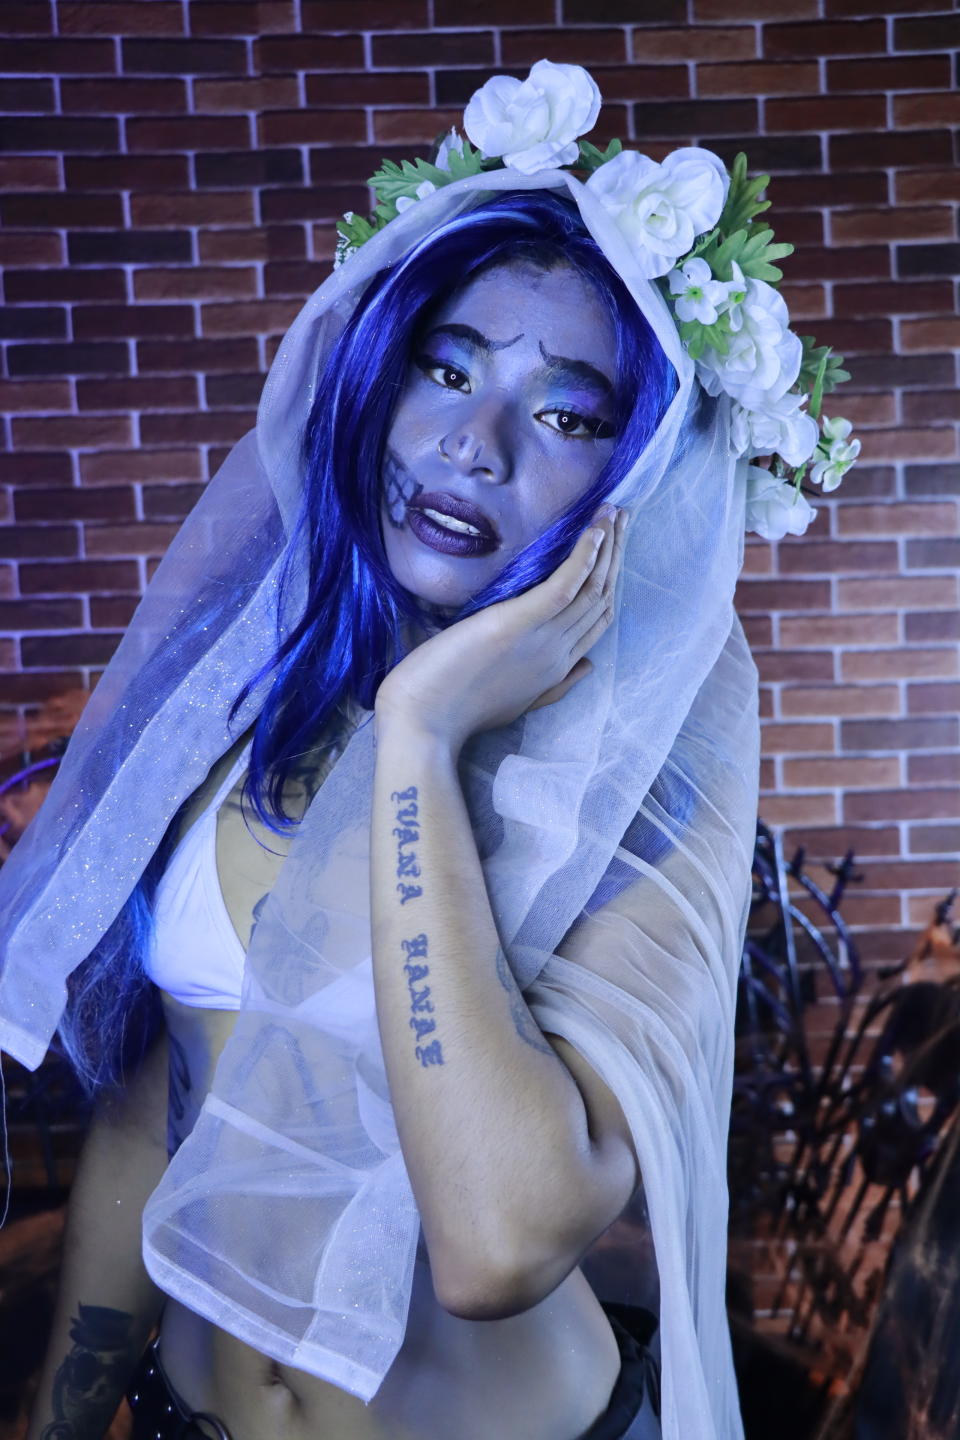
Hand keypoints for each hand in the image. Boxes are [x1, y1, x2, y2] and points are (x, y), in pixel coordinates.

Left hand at [374, 504, 626, 751]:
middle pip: (601, 596)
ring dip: (606, 545)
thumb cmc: (455, 710)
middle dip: (615, 554)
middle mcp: (559, 652)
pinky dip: (583, 557)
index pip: (597, 618)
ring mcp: (542, 639)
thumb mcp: (516, 699)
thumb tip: (588, 667)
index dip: (610, 581)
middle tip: (623, 516)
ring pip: (591, 587)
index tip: (613, 547)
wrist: (422, 723)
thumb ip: (554, 685)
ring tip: (614, 511)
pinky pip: (563, 586)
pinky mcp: (517, 623)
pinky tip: (593, 531)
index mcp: (557, 668)